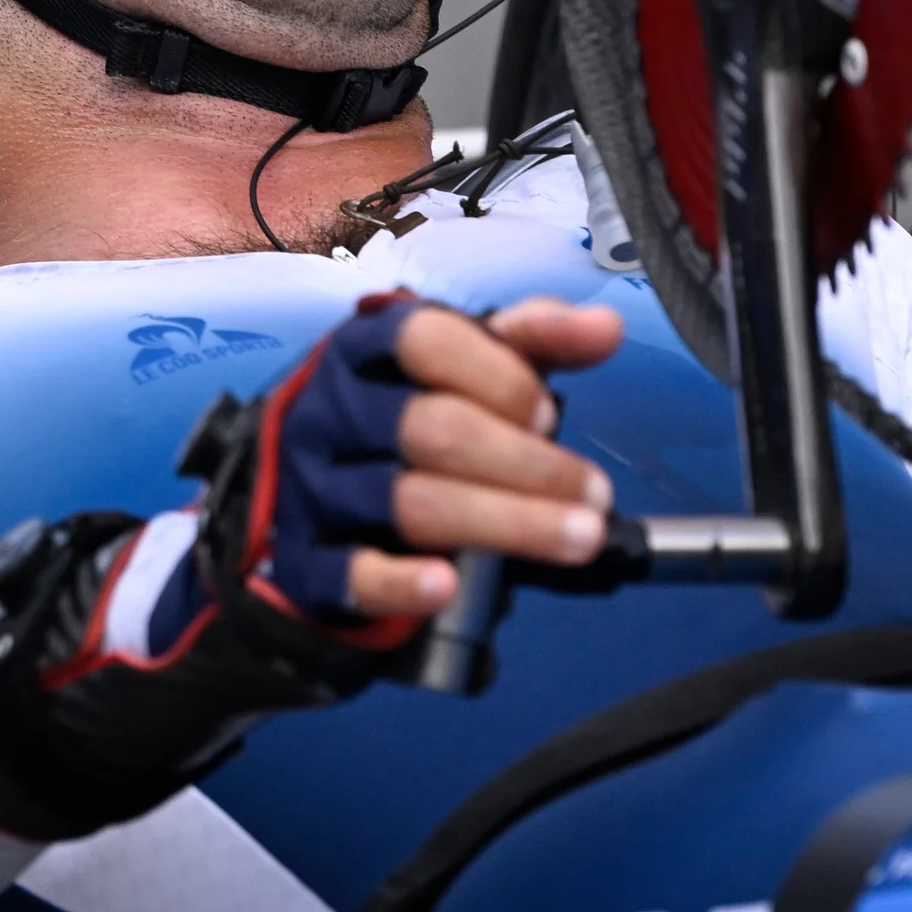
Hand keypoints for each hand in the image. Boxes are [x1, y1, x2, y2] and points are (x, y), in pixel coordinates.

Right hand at [345, 297, 622, 619]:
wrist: (318, 492)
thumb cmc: (407, 417)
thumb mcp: (465, 366)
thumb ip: (533, 341)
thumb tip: (605, 327)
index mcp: (367, 349)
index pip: (426, 340)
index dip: (498, 377)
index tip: (549, 416)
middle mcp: (332, 411)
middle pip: (431, 429)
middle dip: (527, 464)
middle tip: (594, 494)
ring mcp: (314, 486)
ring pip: (410, 503)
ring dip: (507, 523)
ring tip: (577, 538)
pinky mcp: (306, 558)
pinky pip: (351, 573)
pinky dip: (401, 582)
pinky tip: (446, 584)